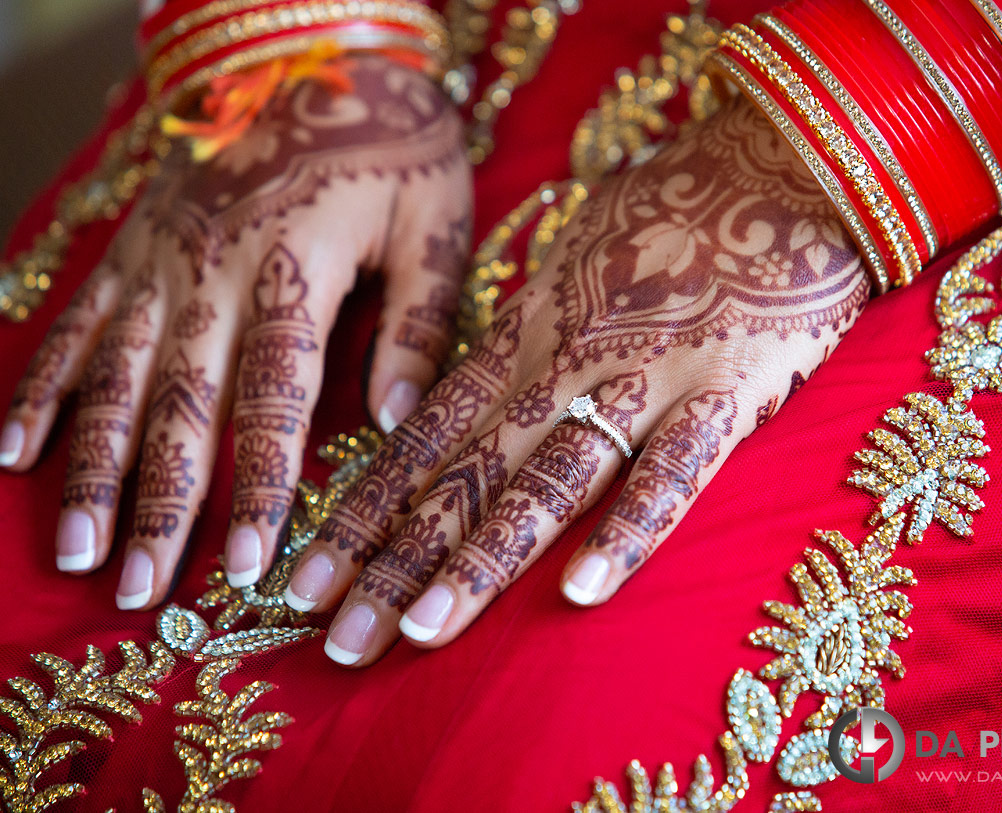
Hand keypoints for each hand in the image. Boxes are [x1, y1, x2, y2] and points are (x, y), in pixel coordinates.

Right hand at [0, 55, 470, 607]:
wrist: (311, 45)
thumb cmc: (388, 135)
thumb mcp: (431, 219)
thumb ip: (414, 320)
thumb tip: (395, 420)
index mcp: (294, 271)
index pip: (273, 401)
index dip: (257, 489)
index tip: (245, 567)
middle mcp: (210, 273)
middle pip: (179, 408)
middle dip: (158, 505)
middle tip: (137, 588)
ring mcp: (157, 260)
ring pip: (113, 380)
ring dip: (90, 470)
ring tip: (75, 549)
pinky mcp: (130, 247)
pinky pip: (75, 325)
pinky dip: (41, 389)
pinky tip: (11, 453)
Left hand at [285, 95, 871, 665]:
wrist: (780, 163)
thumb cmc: (675, 213)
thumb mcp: (575, 261)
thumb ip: (528, 330)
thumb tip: (476, 381)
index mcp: (526, 334)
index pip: (424, 436)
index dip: (363, 511)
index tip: (306, 577)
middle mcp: (564, 361)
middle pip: (464, 474)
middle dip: (394, 560)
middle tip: (334, 640)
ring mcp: (641, 377)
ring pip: (546, 481)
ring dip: (480, 559)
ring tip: (422, 633)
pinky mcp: (722, 392)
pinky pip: (671, 472)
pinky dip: (628, 529)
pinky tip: (582, 590)